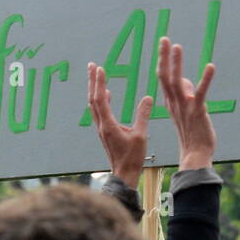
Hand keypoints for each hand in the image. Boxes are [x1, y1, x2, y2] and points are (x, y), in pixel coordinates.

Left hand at [87, 62, 151, 185]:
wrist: (124, 174)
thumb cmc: (132, 157)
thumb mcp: (141, 135)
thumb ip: (143, 116)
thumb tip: (147, 97)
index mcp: (109, 125)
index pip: (101, 99)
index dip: (100, 83)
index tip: (100, 68)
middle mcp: (101, 125)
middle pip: (93, 99)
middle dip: (92, 81)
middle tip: (92, 65)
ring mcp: (102, 128)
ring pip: (94, 105)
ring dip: (94, 89)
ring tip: (95, 75)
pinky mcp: (105, 131)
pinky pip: (99, 112)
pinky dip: (99, 100)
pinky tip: (106, 94)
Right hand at [155, 36, 215, 170]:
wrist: (195, 154)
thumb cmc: (192, 134)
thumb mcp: (185, 111)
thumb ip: (185, 95)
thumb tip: (186, 80)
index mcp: (171, 103)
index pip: (164, 78)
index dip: (163, 61)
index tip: (164, 45)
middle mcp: (175, 103)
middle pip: (165, 76)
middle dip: (164, 57)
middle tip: (164, 39)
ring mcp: (186, 107)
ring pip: (178, 81)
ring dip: (177, 63)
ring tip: (177, 46)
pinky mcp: (198, 111)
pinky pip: (201, 92)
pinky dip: (206, 79)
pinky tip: (211, 66)